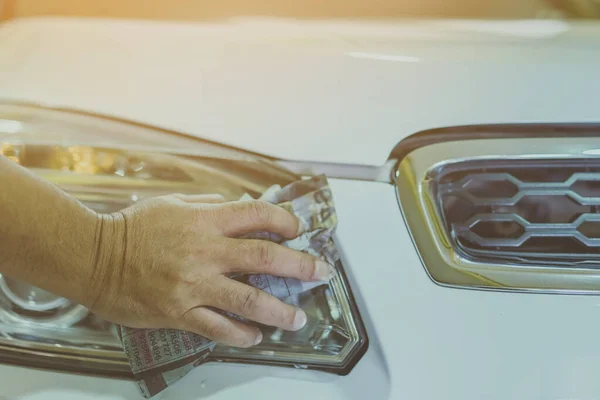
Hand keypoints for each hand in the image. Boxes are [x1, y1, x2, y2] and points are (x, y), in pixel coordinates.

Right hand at [82, 194, 333, 347]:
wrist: (94, 258)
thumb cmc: (132, 228)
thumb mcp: (173, 203)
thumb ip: (209, 205)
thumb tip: (238, 208)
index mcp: (205, 221)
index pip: (258, 216)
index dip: (285, 221)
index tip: (298, 230)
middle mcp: (205, 252)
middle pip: (266, 258)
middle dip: (301, 266)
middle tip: (321, 273)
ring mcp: (194, 285)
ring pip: (249, 300)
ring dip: (281, 310)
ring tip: (299, 318)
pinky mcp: (180, 312)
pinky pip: (219, 328)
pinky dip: (242, 334)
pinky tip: (257, 336)